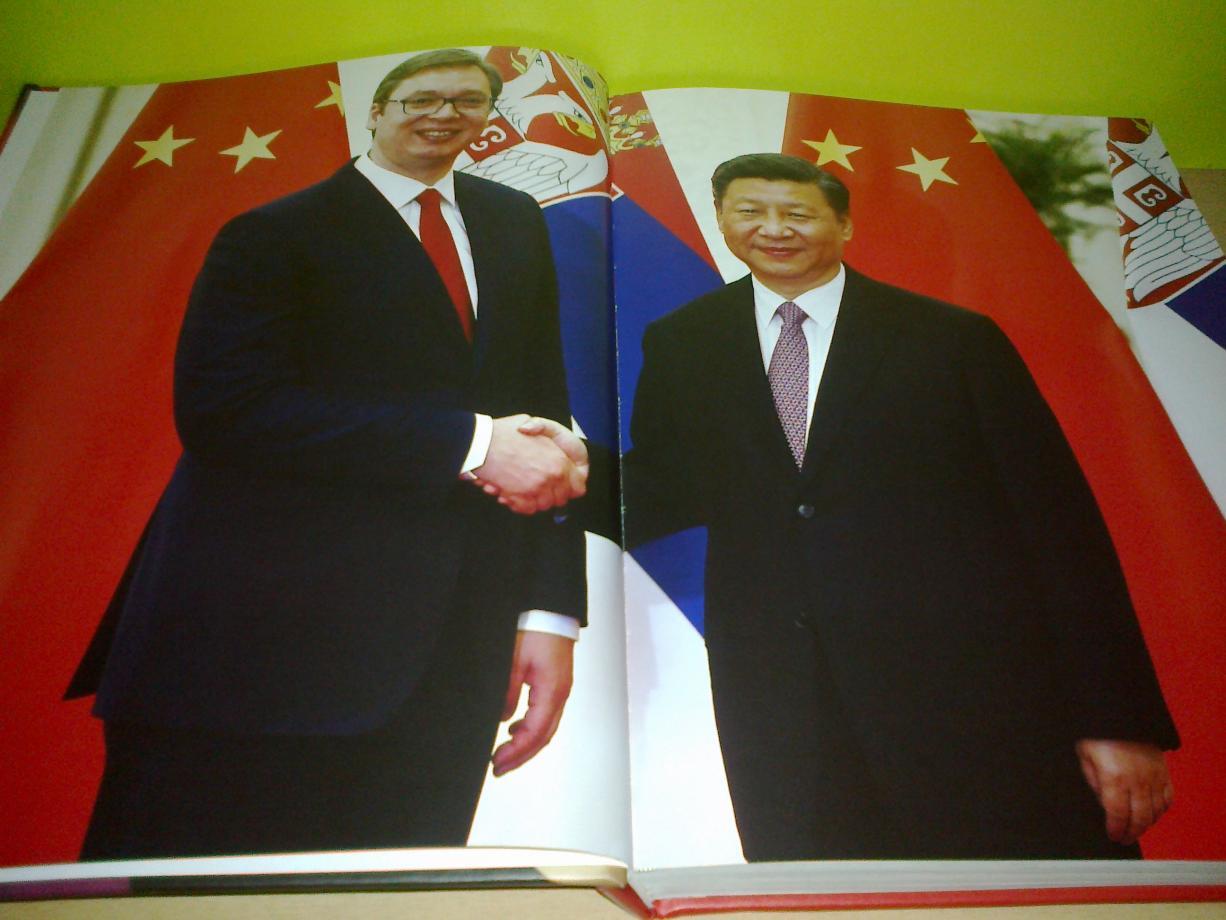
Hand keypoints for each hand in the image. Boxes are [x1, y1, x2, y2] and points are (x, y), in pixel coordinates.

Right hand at [475, 414, 585, 513]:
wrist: (483, 443)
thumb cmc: (504, 433)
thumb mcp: (533, 425)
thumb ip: (547, 438)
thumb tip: (551, 446)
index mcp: (559, 462)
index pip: (578, 487)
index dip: (569, 487)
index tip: (561, 486)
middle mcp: (552, 477)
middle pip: (561, 499)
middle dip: (551, 495)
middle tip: (539, 488)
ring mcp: (536, 489)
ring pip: (544, 506)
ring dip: (535, 500)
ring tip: (525, 490)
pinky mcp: (521, 498)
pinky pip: (528, 510)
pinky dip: (521, 506)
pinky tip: (514, 495)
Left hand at [491, 631, 574, 776]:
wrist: (551, 609)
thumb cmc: (535, 629)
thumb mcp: (513, 662)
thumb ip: (507, 693)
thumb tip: (502, 720)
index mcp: (552, 692)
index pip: (535, 733)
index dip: (516, 752)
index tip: (497, 763)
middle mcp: (560, 695)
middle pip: (544, 737)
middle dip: (521, 755)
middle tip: (498, 768)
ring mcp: (561, 689)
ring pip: (546, 728)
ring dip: (527, 744)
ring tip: (505, 753)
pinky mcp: (556, 683)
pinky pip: (546, 714)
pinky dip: (531, 728)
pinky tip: (515, 728)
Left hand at [1076, 738, 1172, 844]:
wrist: (1120, 713)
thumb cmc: (1099, 732)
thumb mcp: (1085, 756)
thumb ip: (1094, 782)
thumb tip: (1104, 803)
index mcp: (1114, 777)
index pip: (1118, 815)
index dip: (1116, 830)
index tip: (1113, 836)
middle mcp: (1137, 780)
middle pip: (1139, 818)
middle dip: (1131, 833)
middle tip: (1124, 839)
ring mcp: (1154, 776)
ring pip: (1156, 812)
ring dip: (1146, 825)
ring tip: (1136, 829)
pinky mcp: (1164, 771)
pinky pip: (1168, 798)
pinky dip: (1161, 810)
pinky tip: (1152, 814)